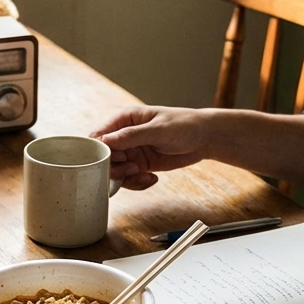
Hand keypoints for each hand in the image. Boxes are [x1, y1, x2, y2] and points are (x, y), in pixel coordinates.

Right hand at [91, 106, 211, 189]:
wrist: (205, 138)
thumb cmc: (184, 125)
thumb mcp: (157, 130)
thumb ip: (131, 136)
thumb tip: (105, 141)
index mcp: (124, 120)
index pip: (98, 135)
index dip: (100, 150)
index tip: (116, 158)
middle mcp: (124, 136)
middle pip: (103, 157)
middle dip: (115, 167)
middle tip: (132, 169)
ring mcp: (131, 152)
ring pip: (115, 170)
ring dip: (126, 178)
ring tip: (143, 174)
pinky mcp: (140, 165)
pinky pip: (128, 179)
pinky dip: (136, 183)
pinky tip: (151, 179)